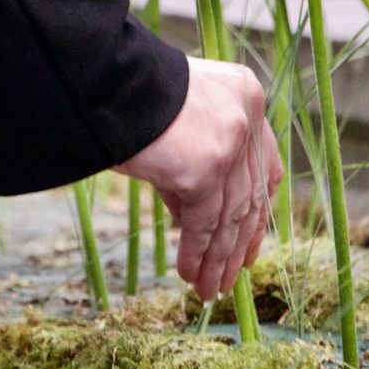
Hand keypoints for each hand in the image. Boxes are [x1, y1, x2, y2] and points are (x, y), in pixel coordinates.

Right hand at [112, 57, 281, 300]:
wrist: (103, 80)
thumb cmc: (128, 95)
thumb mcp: (176, 118)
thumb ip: (196, 156)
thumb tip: (197, 217)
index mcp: (244, 93)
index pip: (264, 160)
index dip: (261, 204)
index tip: (255, 237)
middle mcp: (245, 116)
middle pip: (249, 193)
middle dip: (240, 242)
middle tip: (233, 275)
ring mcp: (228, 143)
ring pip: (231, 216)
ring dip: (219, 258)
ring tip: (209, 288)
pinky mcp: (205, 168)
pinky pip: (204, 224)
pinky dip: (197, 253)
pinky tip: (190, 274)